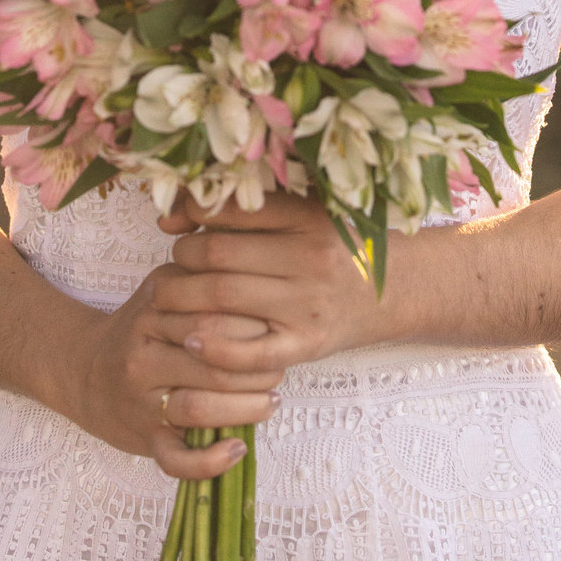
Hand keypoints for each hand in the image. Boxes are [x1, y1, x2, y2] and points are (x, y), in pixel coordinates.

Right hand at [69, 269, 283, 481]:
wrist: (83, 370)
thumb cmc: (140, 328)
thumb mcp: (161, 288)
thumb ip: (199, 274)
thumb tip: (252, 263)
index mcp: (152, 313)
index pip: (211, 315)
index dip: (252, 323)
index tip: (275, 326)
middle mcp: (143, 355)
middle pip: (210, 361)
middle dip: (256, 366)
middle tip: (280, 364)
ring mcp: (141, 401)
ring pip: (198, 408)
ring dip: (245, 408)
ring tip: (271, 400)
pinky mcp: (143, 438)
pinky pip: (175, 459)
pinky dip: (209, 462)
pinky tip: (237, 448)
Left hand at [153, 190, 389, 375]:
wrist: (392, 291)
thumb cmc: (332, 248)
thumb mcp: (301, 213)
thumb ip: (243, 208)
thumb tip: (169, 219)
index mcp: (307, 217)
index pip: (230, 208)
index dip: (190, 212)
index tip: (176, 222)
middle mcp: (310, 258)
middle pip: (217, 252)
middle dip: (181, 257)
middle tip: (174, 263)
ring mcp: (308, 305)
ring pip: (222, 296)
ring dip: (180, 296)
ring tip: (167, 296)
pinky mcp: (306, 346)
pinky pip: (249, 352)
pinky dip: (213, 348)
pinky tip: (191, 340)